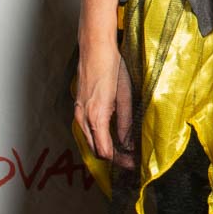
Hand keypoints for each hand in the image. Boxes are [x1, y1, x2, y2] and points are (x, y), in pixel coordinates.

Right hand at [74, 49, 133, 163]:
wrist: (94, 49)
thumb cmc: (111, 68)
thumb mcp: (125, 97)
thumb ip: (126, 123)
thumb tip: (131, 144)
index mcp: (95, 117)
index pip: (105, 151)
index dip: (120, 161)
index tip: (134, 164)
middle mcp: (82, 118)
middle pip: (96, 150)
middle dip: (114, 158)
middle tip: (132, 160)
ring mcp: (78, 113)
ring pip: (90, 141)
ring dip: (106, 148)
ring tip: (125, 150)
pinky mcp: (79, 107)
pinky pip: (87, 130)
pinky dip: (99, 138)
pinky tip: (112, 135)